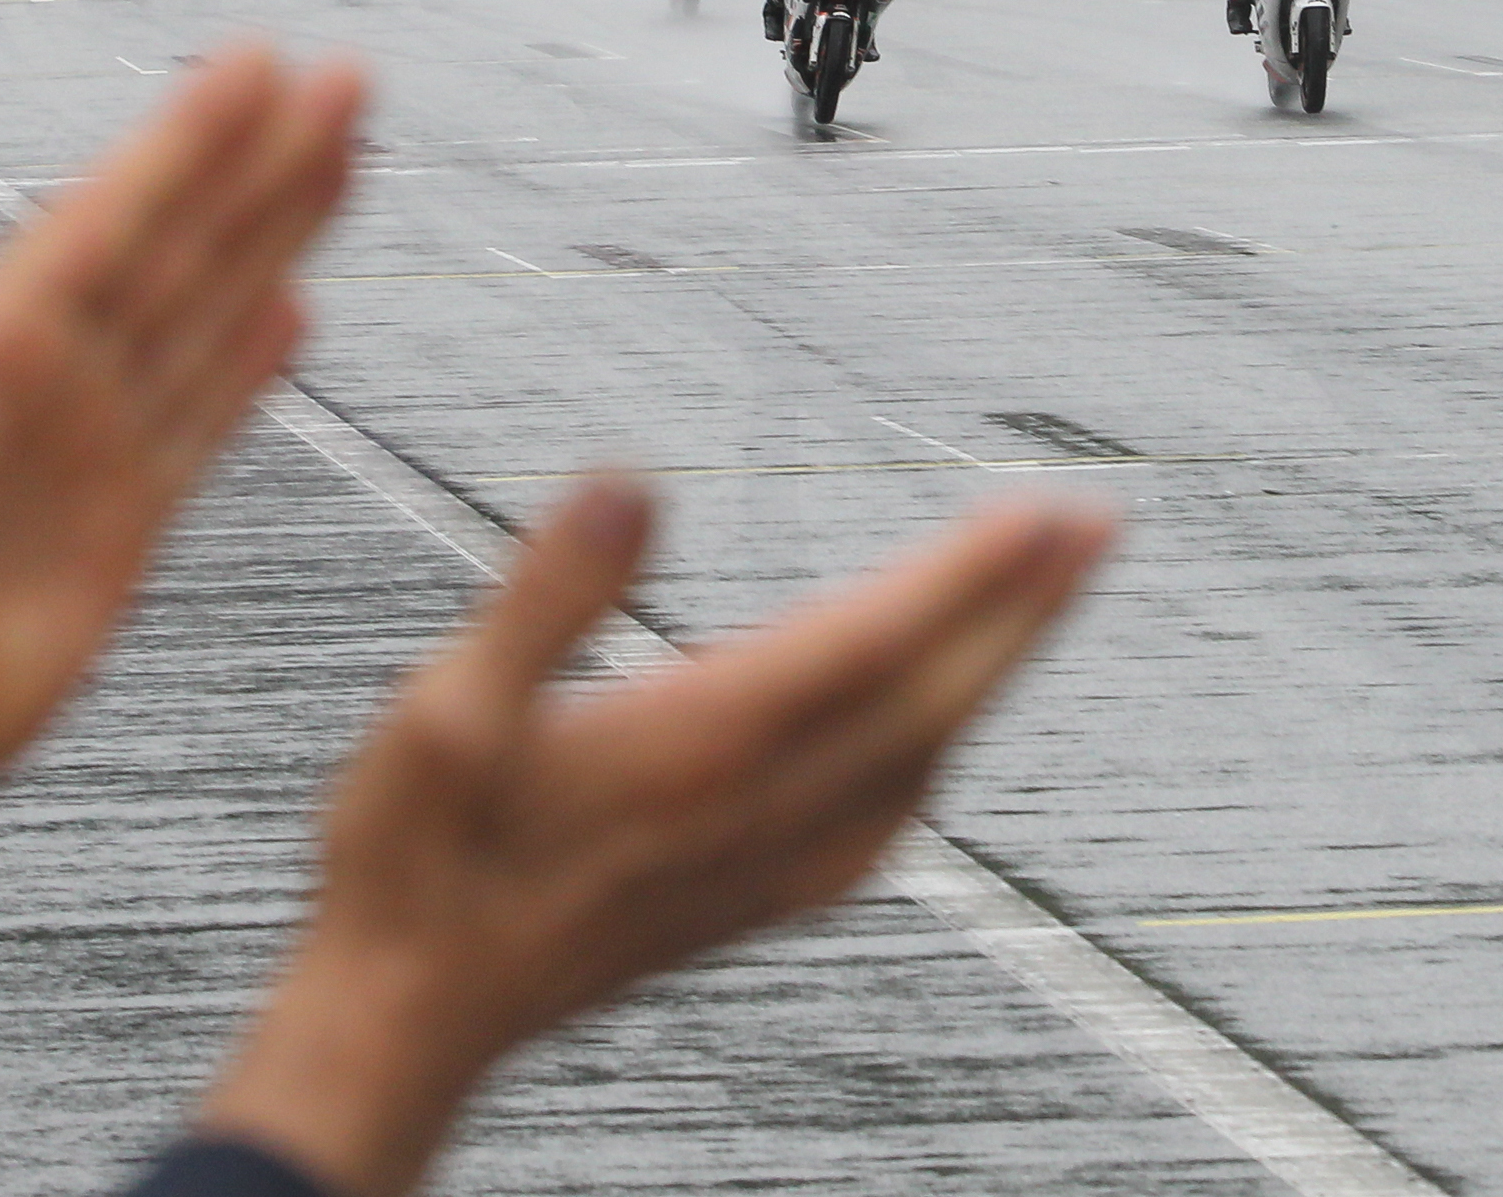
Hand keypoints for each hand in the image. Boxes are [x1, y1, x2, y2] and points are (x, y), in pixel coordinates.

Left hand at [0, 47, 365, 1001]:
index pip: (120, 217)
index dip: (194, 141)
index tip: (264, 64)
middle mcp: (55, 375)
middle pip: (187, 244)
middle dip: (266, 162)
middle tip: (349, 80)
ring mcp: (94, 441)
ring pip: (210, 312)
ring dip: (277, 235)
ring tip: (343, 158)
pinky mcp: (126, 517)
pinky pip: (204, 417)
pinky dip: (251, 362)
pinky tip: (295, 308)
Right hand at [198, 480, 1111, 1196]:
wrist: (407, 1015)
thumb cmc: (417, 859)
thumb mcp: (446, 709)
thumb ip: (547, 595)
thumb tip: (628, 486)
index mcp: (701, 749)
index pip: (871, 644)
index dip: (968, 575)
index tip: (1046, 511)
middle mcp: (759, 809)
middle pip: (934, 698)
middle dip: (1023, 610)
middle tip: (1095, 529)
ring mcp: (768, 863)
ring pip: (924, 756)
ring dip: (993, 671)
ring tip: (1039, 597)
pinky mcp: (754, 895)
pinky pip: (888, 812)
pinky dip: (939, 746)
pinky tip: (936, 727)